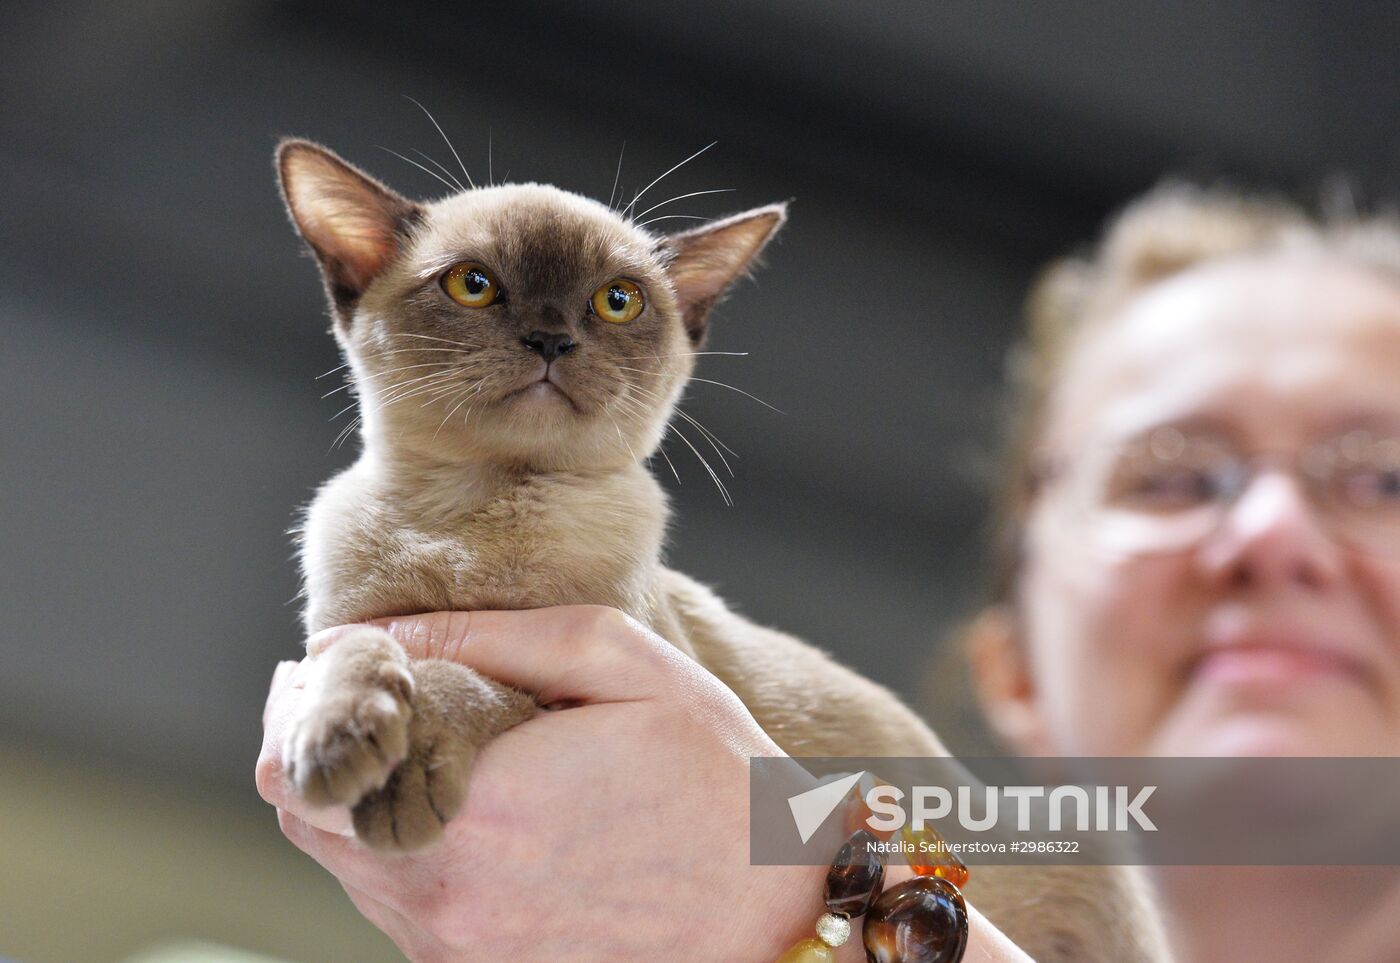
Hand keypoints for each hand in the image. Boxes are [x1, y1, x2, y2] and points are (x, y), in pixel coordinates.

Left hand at [256, 607, 1029, 961]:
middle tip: (385, 700)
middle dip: (329, 749)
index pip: (296, 764)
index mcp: (473, 807)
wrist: (779, 917)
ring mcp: (455, 949)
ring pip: (344, 865)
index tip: (341, 670)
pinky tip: (481, 813)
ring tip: (444, 753)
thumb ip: (489, 638)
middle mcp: (445, 895)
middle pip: (303, 819)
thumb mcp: (624, 666)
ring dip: (371, 801)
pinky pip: (397, 906)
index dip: (301, 707)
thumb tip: (366, 634)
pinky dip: (411, 850)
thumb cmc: (717, 780)